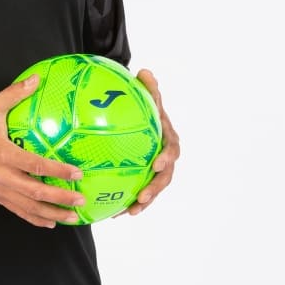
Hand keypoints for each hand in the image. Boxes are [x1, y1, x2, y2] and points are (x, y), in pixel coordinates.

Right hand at [0, 74, 85, 227]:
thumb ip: (14, 94)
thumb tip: (36, 78)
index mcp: (3, 153)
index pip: (34, 165)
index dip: (56, 171)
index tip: (77, 172)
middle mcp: (3, 176)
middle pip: (35, 192)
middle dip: (60, 197)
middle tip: (81, 198)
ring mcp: (0, 190)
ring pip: (29, 206)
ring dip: (52, 212)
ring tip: (73, 215)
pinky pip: (19, 211)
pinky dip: (36, 219)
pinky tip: (51, 222)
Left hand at [123, 68, 179, 215]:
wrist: (141, 114)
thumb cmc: (145, 104)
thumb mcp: (148, 94)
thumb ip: (148, 86)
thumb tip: (145, 71)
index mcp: (168, 138)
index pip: (171, 149)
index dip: (167, 157)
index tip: (157, 164)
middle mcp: (165, 156)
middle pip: (165, 176)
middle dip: (155, 189)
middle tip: (141, 198)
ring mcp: (156, 168)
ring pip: (153, 188)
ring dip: (143, 202)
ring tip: (128, 212)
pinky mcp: (145, 175)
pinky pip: (139, 190)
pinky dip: (128, 201)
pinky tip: (113, 212)